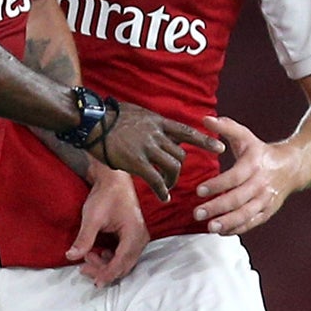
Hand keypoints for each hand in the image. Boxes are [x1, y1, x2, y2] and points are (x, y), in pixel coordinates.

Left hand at [68, 168, 148, 286]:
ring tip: (87, 257)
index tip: (94, 282)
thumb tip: (71, 257)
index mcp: (134, 234)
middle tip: (83, 268)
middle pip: (124, 265)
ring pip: (124, 261)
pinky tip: (97, 253)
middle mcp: (140, 238)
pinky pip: (124, 254)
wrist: (114, 178)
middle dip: (104, 270)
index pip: (122, 262)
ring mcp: (138, 237)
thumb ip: (84, 239)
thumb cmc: (105, 195)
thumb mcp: (92, 217)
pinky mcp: (133, 236)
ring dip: (106, 264)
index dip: (108, 274)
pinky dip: (110, 258)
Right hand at [95, 102, 218, 200]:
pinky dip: (161, 190)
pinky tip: (163, 197)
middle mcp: (156, 134)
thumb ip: (149, 124)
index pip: (187, 132)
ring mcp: (147, 148)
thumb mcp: (136, 113)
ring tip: (167, 187)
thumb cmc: (108, 116)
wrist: (90, 120)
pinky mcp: (136, 162)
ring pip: (172, 167)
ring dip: (172, 180)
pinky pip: (155, 179)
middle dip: (179, 168)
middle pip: (179, 154)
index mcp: (158, 122)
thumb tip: (154, 129)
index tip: (220, 147)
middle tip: (173, 177)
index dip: (205, 140)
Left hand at [193, 115, 299, 234]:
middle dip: (217, 207)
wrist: (292, 167)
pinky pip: (252, 222)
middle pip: (238, 198)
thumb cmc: (261, 152)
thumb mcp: (246, 136)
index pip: (234, 177)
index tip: (199, 191)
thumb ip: (226, 127)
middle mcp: (261, 184)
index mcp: (254, 165)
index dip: (217, 185)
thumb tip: (205, 119)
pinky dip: (237, 228)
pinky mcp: (268, 211)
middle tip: (197, 213)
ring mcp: (266, 199)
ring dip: (227, 222)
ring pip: (246, 214)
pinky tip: (221, 231)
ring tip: (210, 227)